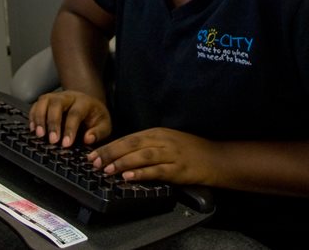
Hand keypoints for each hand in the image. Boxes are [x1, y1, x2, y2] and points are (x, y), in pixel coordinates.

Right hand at [28, 90, 111, 147]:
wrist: (89, 105)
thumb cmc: (95, 118)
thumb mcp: (104, 125)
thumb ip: (98, 132)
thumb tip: (88, 139)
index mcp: (84, 102)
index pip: (75, 113)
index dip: (69, 129)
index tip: (65, 144)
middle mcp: (69, 97)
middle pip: (57, 104)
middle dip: (52, 123)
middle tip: (52, 140)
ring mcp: (56, 97)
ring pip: (44, 102)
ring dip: (39, 118)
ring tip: (39, 135)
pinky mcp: (46, 101)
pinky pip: (36, 105)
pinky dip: (33, 117)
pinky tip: (33, 129)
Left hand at [86, 128, 216, 185]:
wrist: (216, 157)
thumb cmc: (190, 150)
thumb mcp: (167, 141)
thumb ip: (148, 145)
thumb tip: (122, 153)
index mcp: (157, 132)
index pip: (128, 137)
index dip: (110, 146)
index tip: (93, 154)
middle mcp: (162, 140)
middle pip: (132, 144)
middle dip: (110, 153)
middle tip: (93, 162)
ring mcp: (171, 154)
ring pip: (142, 156)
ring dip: (122, 162)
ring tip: (107, 169)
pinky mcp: (177, 169)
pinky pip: (156, 171)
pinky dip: (141, 173)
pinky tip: (128, 176)